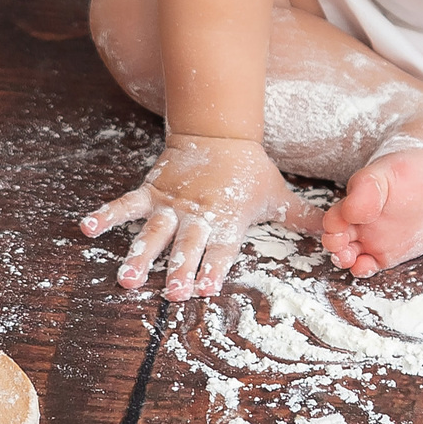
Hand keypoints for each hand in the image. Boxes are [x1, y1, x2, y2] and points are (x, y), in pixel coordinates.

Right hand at [82, 134, 315, 299]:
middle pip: (186, 247)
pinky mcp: (152, 190)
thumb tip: (337, 234)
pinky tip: (86, 228)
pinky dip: (106, 215)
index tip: (203, 289)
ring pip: (153, 233)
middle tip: (169, 292)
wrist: (220, 131)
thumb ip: (303, 219)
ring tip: (125, 278)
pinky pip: (126, 204)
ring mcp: (171, 205)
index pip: (220, 250)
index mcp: (227, 221)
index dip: (212, 268)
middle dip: (178, 269)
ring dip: (139, 255)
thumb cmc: (250, 171)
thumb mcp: (277, 196)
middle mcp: (198, 217)